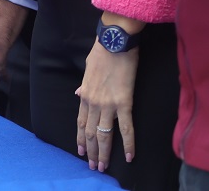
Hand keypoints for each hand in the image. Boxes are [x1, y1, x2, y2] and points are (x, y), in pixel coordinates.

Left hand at [77, 35, 140, 171]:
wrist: (114, 42)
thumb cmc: (102, 52)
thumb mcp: (87, 68)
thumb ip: (84, 84)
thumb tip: (79, 94)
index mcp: (85, 95)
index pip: (81, 122)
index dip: (81, 138)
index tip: (82, 151)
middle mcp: (93, 103)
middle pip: (90, 132)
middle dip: (92, 151)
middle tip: (94, 166)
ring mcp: (108, 104)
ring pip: (104, 135)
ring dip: (104, 153)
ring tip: (104, 166)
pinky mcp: (124, 102)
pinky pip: (126, 128)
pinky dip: (128, 144)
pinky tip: (130, 156)